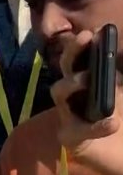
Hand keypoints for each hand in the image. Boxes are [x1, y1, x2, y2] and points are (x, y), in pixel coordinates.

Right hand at [53, 29, 122, 174]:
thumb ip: (120, 80)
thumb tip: (118, 65)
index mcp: (93, 85)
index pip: (81, 60)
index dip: (82, 46)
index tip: (93, 33)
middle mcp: (78, 97)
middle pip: (64, 70)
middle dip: (71, 53)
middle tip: (83, 40)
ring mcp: (71, 118)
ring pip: (58, 93)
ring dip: (71, 83)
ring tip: (87, 81)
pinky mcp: (71, 140)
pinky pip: (74, 129)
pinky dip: (94, 126)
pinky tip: (113, 124)